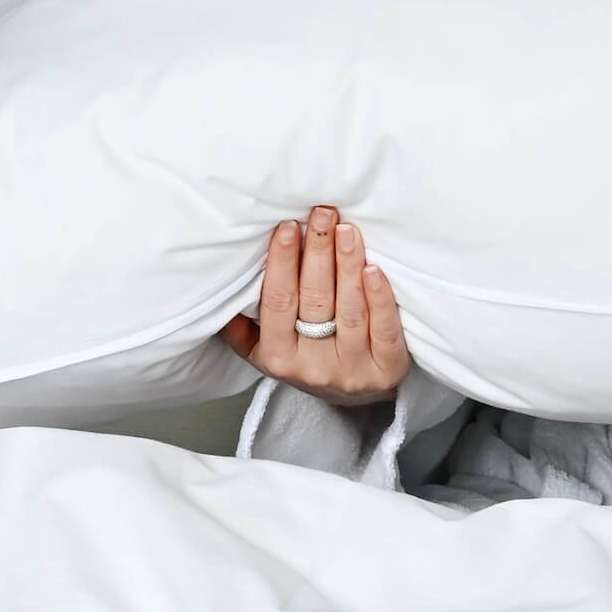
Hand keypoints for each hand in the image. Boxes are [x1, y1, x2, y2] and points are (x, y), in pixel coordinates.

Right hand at [222, 205, 409, 406]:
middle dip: (318, 252)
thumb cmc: (307, 358)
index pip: (278, 303)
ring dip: (348, 265)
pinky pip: (384, 331)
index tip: (288, 226)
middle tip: (322, 212)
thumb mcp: (266, 350)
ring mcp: (353, 370)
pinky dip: (379, 298)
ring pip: (350, 311)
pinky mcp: (388, 369)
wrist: (354, 398)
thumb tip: (223, 285)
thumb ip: (243, 325)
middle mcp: (314, 367)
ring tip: (346, 229)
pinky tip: (374, 269)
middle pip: (315, 300)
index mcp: (278, 358)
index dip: (282, 263)